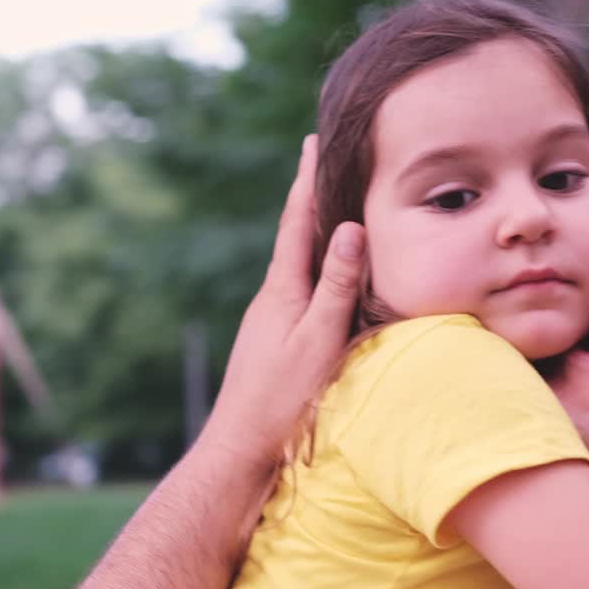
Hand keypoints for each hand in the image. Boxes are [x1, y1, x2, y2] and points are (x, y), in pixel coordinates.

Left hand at [197, 134, 366, 474]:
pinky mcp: (276, 341)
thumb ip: (336, 286)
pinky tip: (326, 278)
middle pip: (296, 236)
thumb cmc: (281, 399)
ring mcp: (272, 320)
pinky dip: (317, 270)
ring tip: (331, 206)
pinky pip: (302, 290)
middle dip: (311, 197)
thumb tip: (348, 227)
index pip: (297, 222)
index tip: (313, 140)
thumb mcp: (318, 340)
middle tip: (323, 158)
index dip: (307, 180)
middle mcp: (273, 298)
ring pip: (299, 264)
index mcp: (282, 290)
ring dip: (314, 232)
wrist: (240, 448)